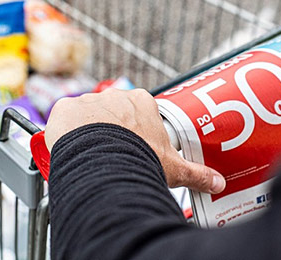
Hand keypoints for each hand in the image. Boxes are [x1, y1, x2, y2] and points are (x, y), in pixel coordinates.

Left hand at [45, 88, 225, 193]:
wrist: (107, 164)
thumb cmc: (142, 160)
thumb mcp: (173, 168)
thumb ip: (196, 173)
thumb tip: (218, 184)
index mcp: (143, 102)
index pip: (137, 112)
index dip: (134, 131)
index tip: (132, 146)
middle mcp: (116, 95)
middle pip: (112, 112)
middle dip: (110, 130)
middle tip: (111, 153)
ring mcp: (89, 99)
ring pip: (87, 115)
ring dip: (86, 131)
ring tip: (90, 155)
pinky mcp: (65, 107)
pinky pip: (62, 117)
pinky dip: (63, 131)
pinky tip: (70, 148)